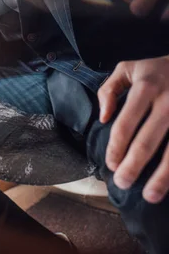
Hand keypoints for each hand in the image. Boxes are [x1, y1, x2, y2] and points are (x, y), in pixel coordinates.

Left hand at [98, 56, 168, 202]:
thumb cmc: (156, 69)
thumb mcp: (128, 68)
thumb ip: (109, 89)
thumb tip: (104, 118)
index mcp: (146, 87)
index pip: (125, 123)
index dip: (116, 147)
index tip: (111, 164)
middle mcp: (168, 101)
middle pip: (147, 141)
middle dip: (133, 166)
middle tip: (122, 183)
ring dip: (161, 178)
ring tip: (149, 196)